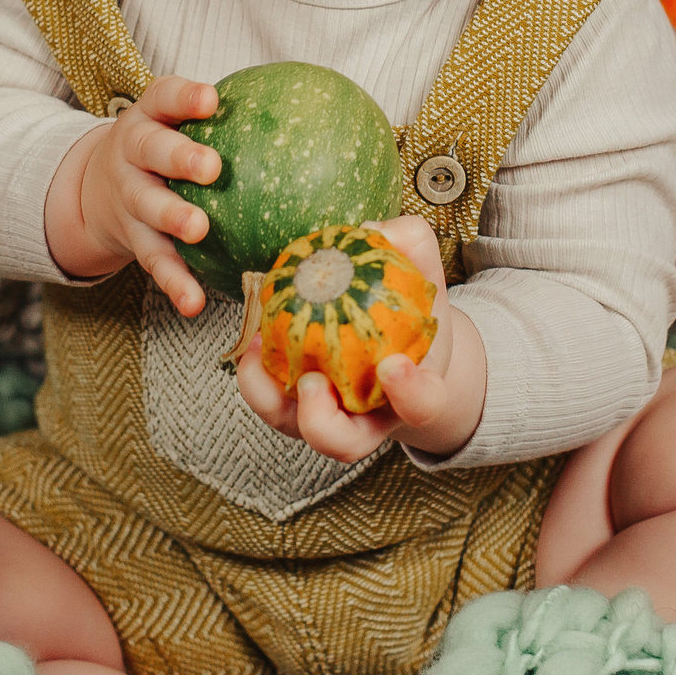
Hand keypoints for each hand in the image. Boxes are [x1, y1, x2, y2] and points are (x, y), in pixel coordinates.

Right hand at [45, 75, 220, 316]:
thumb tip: (317, 121)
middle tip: (211, 168)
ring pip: (147, 205)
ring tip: (198, 230)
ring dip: (171, 217)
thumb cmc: (164, 148)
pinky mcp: (133, 238)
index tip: (211, 100)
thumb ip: (230, 121)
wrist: (97, 189)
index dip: (185, 97)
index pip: (164, 98)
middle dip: (179, 157)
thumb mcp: (177, 124)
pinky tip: (195, 302)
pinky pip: (155, 260)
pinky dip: (174, 282)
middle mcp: (132, 154)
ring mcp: (129, 197)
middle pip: (150, 150)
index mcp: (148, 118)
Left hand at [234, 215, 469, 463]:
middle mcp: (369, 420)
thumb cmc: (412, 319)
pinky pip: (267, 401)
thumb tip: (373, 230)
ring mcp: (327, 419)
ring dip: (269, 398)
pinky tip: (249, 336)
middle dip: (323, 422)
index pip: (422, 406)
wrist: (397, 352)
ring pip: (293, 428)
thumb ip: (412, 248)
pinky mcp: (292, 409)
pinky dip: (254, 375)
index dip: (410, 393)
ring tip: (257, 350)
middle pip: (343, 444)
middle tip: (311, 382)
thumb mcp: (425, 282)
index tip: (394, 365)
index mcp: (417, 396)